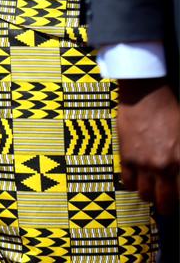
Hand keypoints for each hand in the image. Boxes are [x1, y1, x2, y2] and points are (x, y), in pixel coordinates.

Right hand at [117, 78, 179, 214]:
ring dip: (149, 194)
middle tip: (166, 202)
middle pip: (165, 202)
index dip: (179, 197)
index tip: (177, 195)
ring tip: (151, 187)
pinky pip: (127, 182)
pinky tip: (136, 177)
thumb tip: (179, 171)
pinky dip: (132, 183)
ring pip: (145, 195)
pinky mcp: (126, 156)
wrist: (144, 93)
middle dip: (167, 206)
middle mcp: (162, 166)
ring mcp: (142, 163)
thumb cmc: (169, 110)